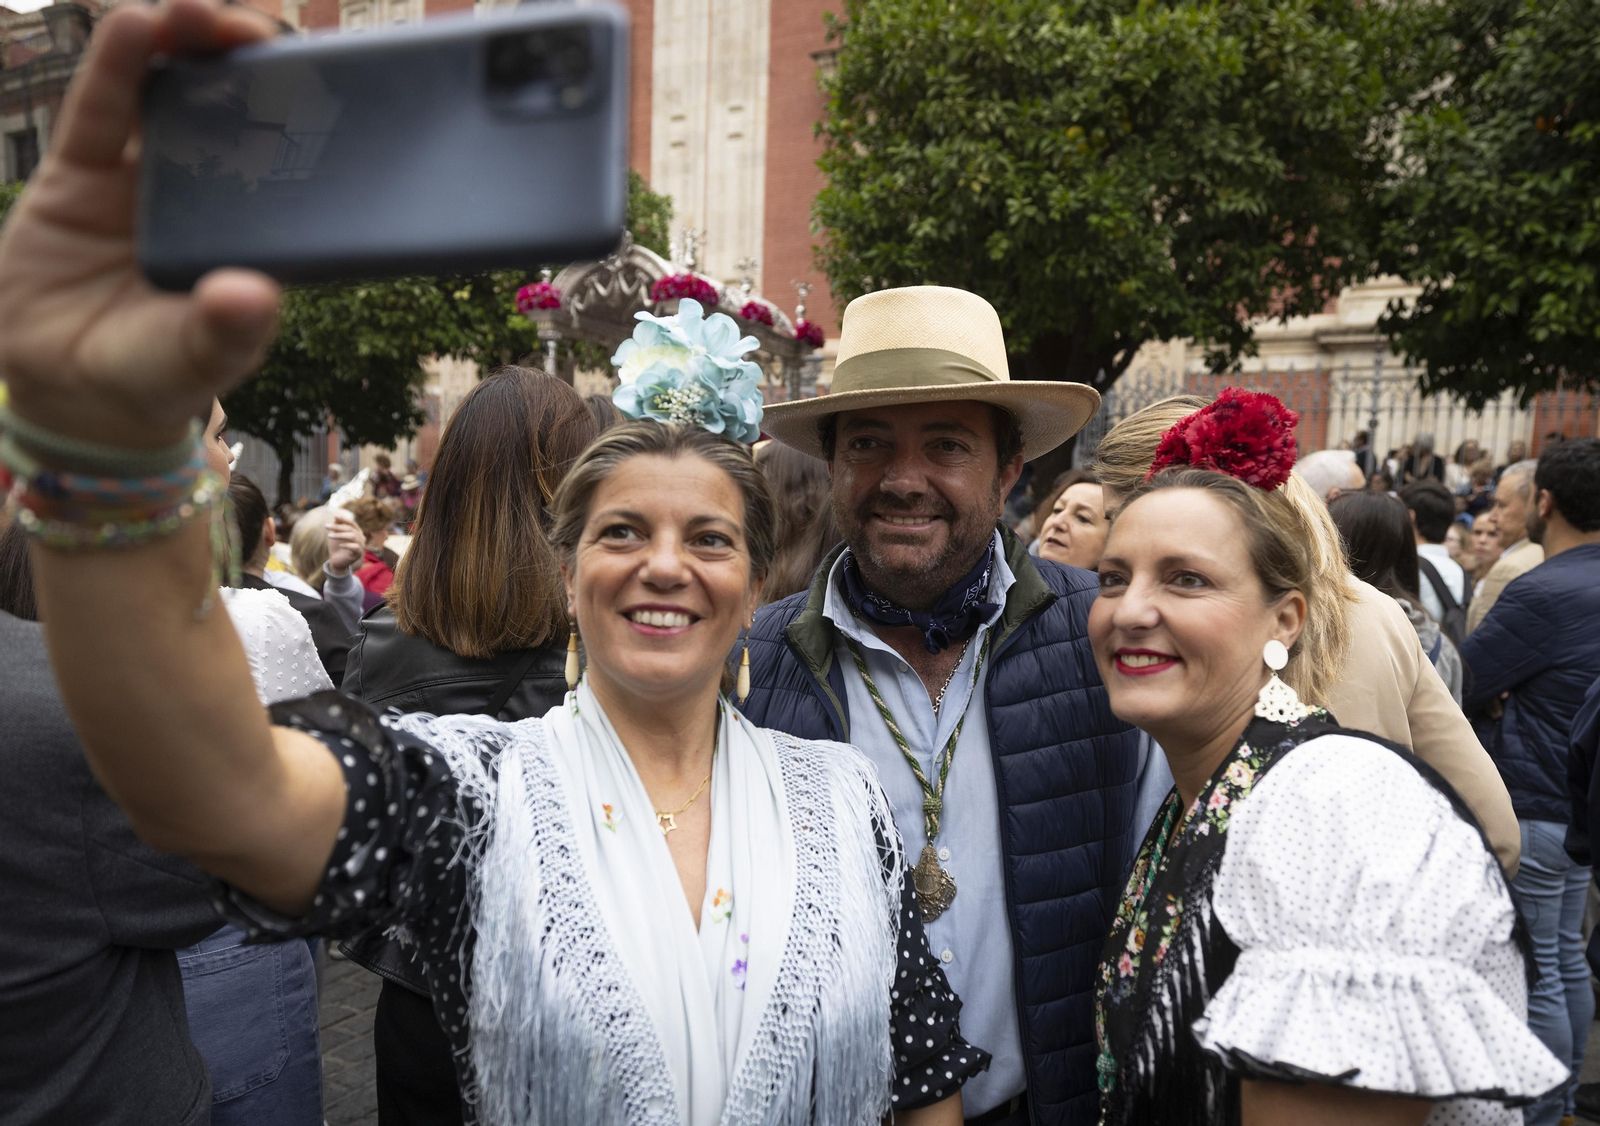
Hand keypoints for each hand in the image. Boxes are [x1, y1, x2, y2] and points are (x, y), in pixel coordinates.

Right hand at [0, 0, 281, 449]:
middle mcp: (208, 190)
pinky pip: (100, 109)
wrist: (69, 390)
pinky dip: (116, 65)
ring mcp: (144, 174)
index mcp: (256, 228)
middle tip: (270, 27)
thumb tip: (255, 295)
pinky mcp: (81, 169)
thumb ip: (225, 332)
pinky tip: (133, 24)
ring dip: (186, 44)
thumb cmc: (157, 375)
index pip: (293, 156)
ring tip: (198, 12)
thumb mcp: (196, 361)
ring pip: (169, 92)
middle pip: (237, 107)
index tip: (339, 67)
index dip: (312, 109)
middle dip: (252, 60)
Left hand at [325, 511, 363, 576]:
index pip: (352, 523)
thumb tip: (336, 515)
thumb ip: (337, 525)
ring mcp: (361, 545)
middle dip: (337, 527)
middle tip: (326, 526)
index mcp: (357, 531)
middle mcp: (361, 537)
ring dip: (340, 535)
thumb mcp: (335, 534)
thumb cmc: (336, 546)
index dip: (344, 519)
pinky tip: (340, 545)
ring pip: (352, 536)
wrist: (337, 561)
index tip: (335, 516)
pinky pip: (354, 547)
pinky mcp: (358, 553)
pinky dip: (347, 545)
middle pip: (350, 529)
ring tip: (329, 536)